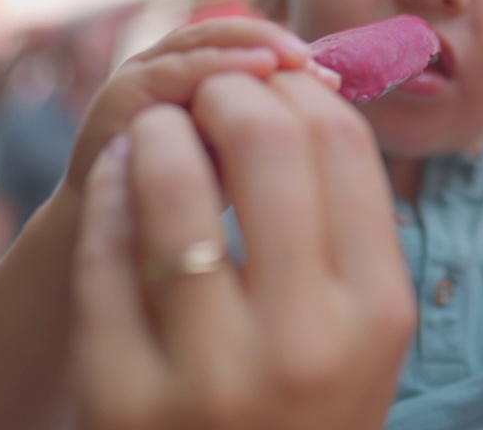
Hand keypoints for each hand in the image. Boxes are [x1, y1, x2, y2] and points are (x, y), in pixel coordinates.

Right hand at [64, 18, 339, 197]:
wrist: (111, 244)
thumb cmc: (187, 205)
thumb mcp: (242, 163)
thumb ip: (275, 131)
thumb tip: (335, 97)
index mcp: (203, 77)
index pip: (251, 45)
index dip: (293, 54)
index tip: (335, 80)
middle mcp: (171, 66)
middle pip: (226, 33)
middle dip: (274, 42)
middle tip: (313, 62)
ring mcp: (142, 76)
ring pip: (197, 42)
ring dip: (245, 45)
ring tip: (287, 59)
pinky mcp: (119, 98)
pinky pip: (166, 72)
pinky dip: (208, 68)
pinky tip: (247, 75)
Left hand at [72, 70, 414, 428]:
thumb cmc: (307, 408)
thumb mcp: (361, 334)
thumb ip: (346, 226)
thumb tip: (303, 91)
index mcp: (377, 314)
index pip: (340, 143)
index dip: (298, 88)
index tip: (270, 84)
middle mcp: (302, 342)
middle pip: (266, 144)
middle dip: (228, 93)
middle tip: (209, 94)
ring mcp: (209, 375)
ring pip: (172, 186)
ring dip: (160, 132)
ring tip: (158, 130)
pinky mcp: (122, 396)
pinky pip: (105, 252)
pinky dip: (110, 194)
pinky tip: (120, 180)